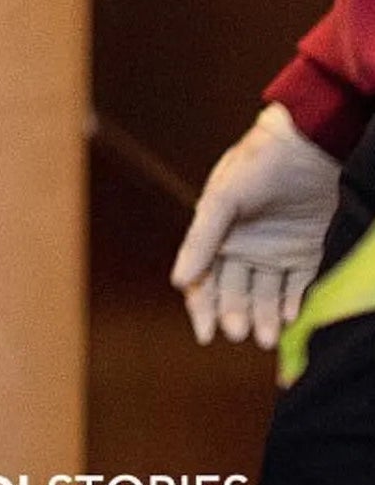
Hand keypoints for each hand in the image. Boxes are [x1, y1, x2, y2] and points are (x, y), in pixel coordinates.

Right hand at [171, 105, 342, 347]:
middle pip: (235, 294)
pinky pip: (298, 286)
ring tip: (268, 338)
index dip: (202, 308)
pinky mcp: (305, 252)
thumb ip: (201, 241)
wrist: (306, 146)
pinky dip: (294, 304)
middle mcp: (243, 250)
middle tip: (240, 332)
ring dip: (265, 317)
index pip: (203, 282)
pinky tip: (291, 318)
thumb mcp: (222, 200)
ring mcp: (275, 253)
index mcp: (216, 238)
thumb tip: (177, 281)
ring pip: (266, 296)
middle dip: (235, 315)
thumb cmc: (255, 166)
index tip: (206, 334)